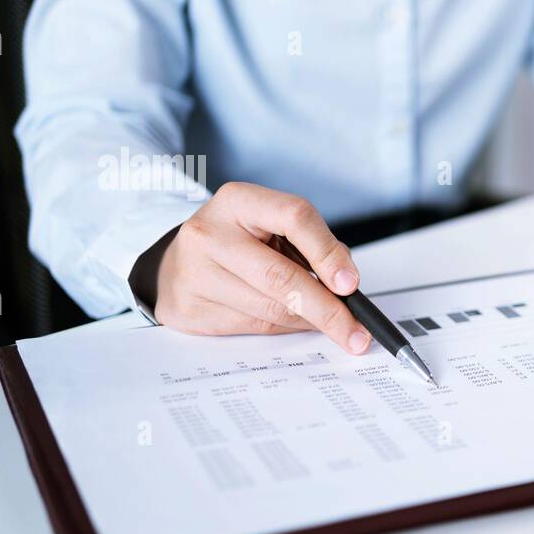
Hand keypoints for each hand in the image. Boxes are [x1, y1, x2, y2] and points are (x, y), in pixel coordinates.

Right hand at [153, 182, 372, 353]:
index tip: (352, 284)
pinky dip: (284, 329)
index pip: (294, 217)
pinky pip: (253, 326)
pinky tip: (294, 322)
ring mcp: (194, 272)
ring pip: (269, 309)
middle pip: (281, 276)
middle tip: (356, 332)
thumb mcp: (272, 227)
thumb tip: (345, 285)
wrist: (177, 263)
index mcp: (238, 201)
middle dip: (327, 309)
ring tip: (329, 324)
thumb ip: (310, 246)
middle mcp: (210, 232)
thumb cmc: (238, 242)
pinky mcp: (189, 308)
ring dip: (308, 322)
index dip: (328, 253)